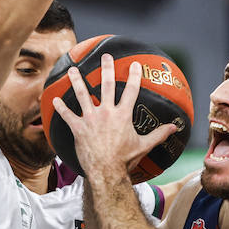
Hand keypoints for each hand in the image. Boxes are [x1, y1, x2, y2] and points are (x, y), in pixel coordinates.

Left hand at [51, 54, 178, 185]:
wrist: (107, 172)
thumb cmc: (125, 160)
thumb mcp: (144, 146)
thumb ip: (158, 134)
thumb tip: (174, 128)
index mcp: (123, 115)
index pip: (131, 91)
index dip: (134, 76)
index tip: (135, 65)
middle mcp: (106, 112)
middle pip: (107, 85)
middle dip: (106, 69)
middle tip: (105, 57)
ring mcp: (90, 119)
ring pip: (82, 95)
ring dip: (77, 81)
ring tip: (73, 70)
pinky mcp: (78, 128)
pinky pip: (67, 115)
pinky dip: (60, 107)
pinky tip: (54, 100)